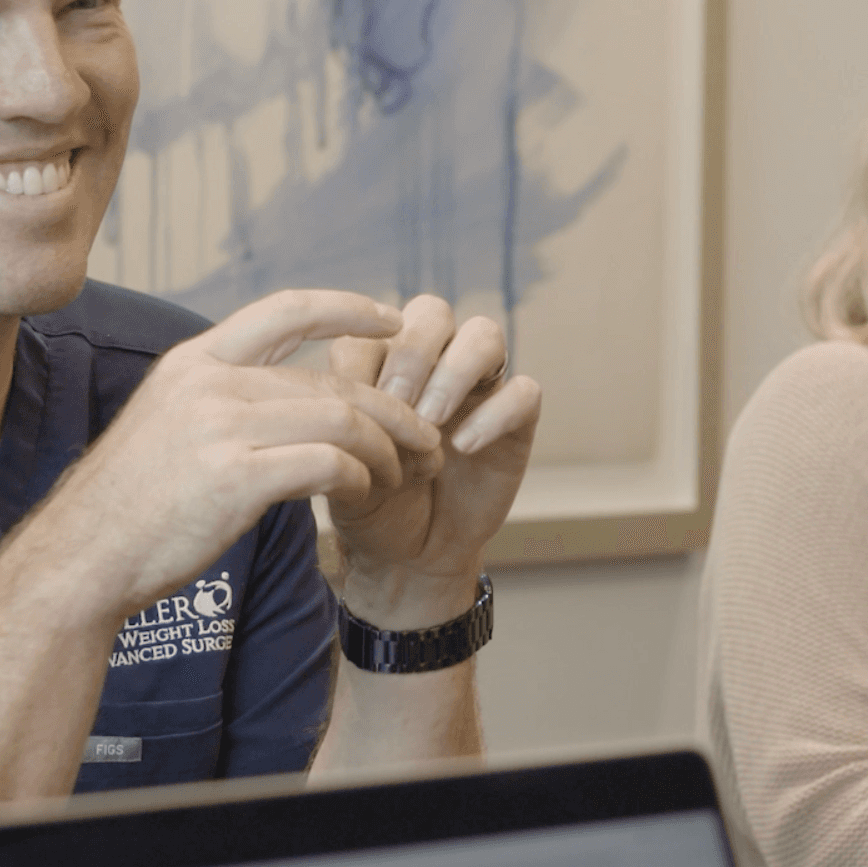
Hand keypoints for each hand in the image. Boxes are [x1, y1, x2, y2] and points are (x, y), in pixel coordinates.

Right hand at [39, 290, 438, 618]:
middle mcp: (207, 382)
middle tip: (426, 438)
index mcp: (193, 361)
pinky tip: (365, 496)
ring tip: (406, 475)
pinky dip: (361, 479)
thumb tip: (285, 398)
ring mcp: (219, 426)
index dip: (348, 307)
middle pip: (329, 379)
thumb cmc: (131, 505)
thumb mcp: (167, 424)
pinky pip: (328, 464)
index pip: (286, 309)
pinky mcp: (235, 477)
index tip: (394, 318)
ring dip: (387, 449)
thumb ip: (222, 400)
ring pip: (341, 418)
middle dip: (392, 409)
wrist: (81, 560)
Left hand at [326, 295, 542, 624]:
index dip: (363, 360)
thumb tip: (346, 393)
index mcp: (384, 361)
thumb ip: (342, 421)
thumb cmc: (370, 501)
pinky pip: (524, 391)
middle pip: (431, 312)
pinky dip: (495, 413)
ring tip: (432, 421)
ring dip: (455, 371)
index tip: (353, 409)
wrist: (409, 554)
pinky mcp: (517, 419)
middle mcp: (434, 363)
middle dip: (413, 353)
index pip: (372, 327)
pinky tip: (465, 447)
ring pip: (485, 333)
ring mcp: (479, 387)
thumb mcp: (343, 462)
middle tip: (398, 402)